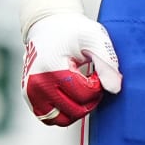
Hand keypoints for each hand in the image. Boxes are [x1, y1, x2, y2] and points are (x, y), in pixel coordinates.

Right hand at [20, 0, 120, 126]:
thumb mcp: (93, 38)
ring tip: (82, 90)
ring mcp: (30, 93)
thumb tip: (115, 89)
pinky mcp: (29, 97)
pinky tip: (71, 95)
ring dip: (77, 110)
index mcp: (51, 67)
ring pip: (60, 120)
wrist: (48, 25)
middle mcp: (36, 83)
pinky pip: (49, 118)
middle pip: (73, 110)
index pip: (82, 94)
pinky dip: (63, 112)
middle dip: (90, 100)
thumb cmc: (72, 30)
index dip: (97, 86)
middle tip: (93, 83)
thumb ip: (106, 62)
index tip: (97, 72)